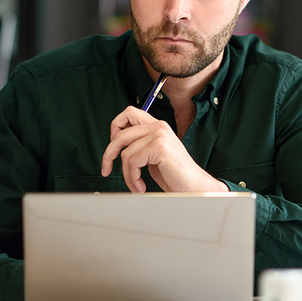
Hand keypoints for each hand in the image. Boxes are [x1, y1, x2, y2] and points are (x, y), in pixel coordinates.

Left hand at [100, 106, 228, 193]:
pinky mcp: (159, 147)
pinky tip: (141, 186)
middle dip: (109, 154)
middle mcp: (159, 127)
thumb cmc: (175, 175)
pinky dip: (133, 178)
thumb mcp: (153, 157)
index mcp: (157, 126)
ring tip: (136, 185)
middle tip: (106, 169)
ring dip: (127, 175)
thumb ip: (140, 146)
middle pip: (121, 134)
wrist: (194, 187)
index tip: (112, 145)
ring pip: (125, 153)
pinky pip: (132, 162)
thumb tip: (117, 147)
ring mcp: (159, 135)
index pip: (129, 113)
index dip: (115, 126)